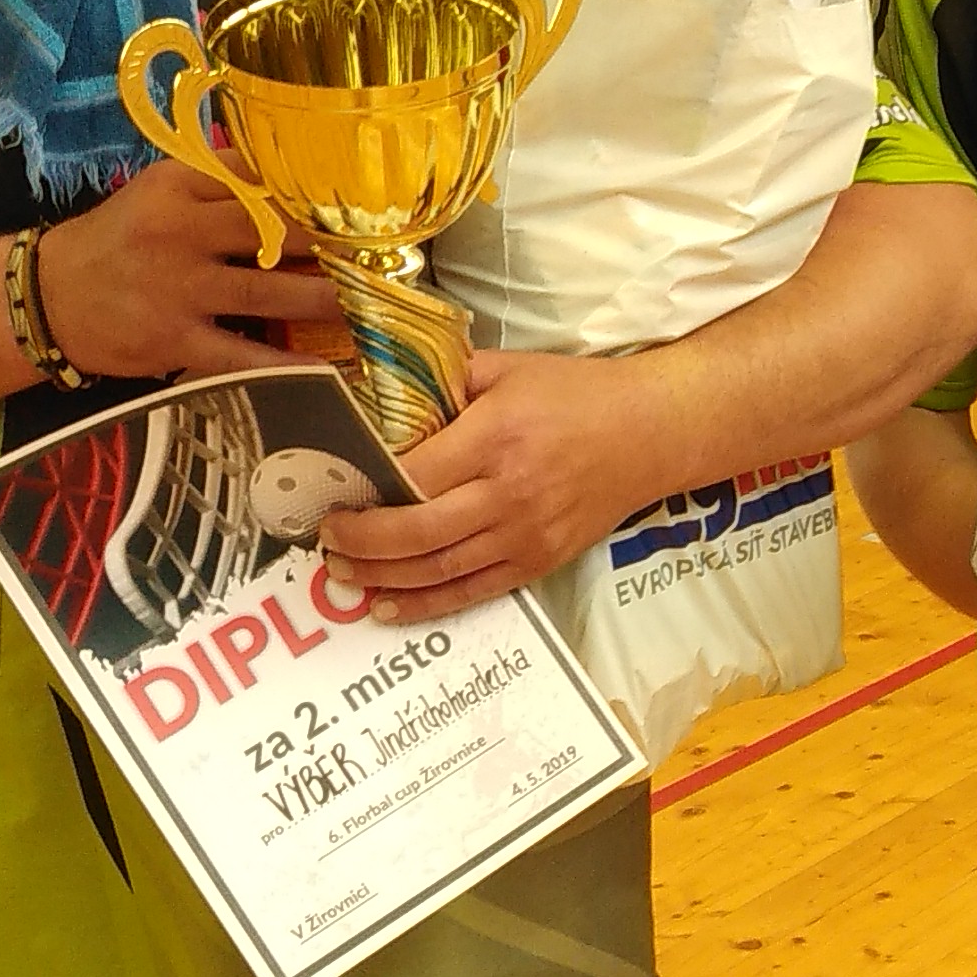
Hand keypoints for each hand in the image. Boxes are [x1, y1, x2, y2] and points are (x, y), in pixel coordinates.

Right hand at [34, 165, 344, 379]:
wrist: (49, 298)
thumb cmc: (116, 240)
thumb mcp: (157, 190)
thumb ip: (217, 176)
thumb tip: (284, 161)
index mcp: (180, 185)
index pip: (259, 177)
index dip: (313, 188)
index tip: (361, 198)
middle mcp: (182, 231)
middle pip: (274, 230)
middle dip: (331, 242)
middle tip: (381, 249)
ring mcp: (179, 289)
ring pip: (269, 292)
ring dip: (325, 299)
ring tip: (368, 301)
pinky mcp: (174, 340)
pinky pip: (241, 355)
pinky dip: (286, 365)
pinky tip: (327, 368)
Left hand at [322, 349, 679, 614]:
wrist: (651, 433)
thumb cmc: (575, 394)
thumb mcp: (507, 369)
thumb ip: (443, 383)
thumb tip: (379, 399)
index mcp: (495, 437)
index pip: (414, 475)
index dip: (366, 491)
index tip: (332, 494)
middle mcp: (509, 493)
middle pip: (418, 531)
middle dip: (362, 543)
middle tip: (326, 541)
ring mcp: (526, 535)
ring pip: (439, 570)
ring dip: (382, 578)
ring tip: (342, 575)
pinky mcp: (540, 562)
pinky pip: (472, 592)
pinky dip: (426, 605)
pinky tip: (387, 606)